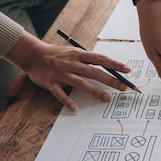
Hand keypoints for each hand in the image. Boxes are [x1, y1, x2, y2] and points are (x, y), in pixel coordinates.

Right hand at [5, 32, 130, 110]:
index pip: (100, 59)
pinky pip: (60, 93)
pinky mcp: (51, 83)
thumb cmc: (57, 54)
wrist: (33, 54)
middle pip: (94, 72)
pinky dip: (67, 101)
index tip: (128, 70)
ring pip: (80, 83)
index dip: (114, 64)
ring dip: (94, 91)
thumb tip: (109, 68)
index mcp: (79, 54)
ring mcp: (61, 73)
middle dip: (110, 80)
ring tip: (106, 98)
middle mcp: (71, 63)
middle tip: (123, 87)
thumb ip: (88, 60)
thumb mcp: (74, 52)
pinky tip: (75, 108)